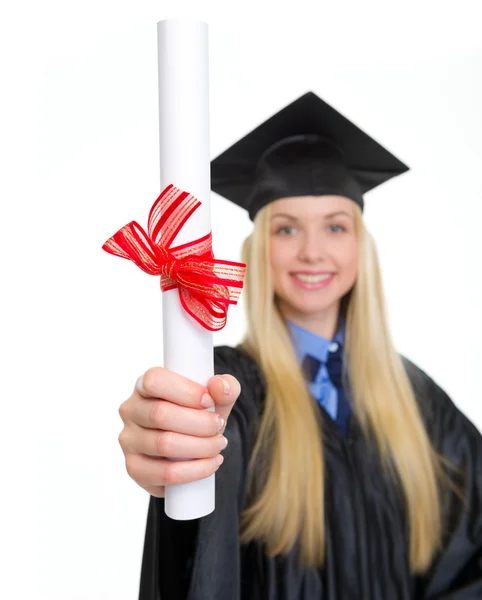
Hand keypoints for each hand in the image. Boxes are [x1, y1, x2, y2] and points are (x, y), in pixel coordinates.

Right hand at [118, 368, 240, 496]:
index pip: (154, 380)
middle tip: (219, 427)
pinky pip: (165, 473)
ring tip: (219, 444)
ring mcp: (128, 440)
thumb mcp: (215, 397)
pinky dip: (195, 470)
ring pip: (164, 444)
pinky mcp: (134, 468)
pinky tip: (211, 463)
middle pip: (160, 414)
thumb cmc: (198, 414)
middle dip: (199, 423)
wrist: (189, 446)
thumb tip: (220, 387)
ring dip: (201, 446)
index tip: (208, 401)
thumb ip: (225, 387)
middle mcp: (130, 410)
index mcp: (145, 385)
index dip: (185, 391)